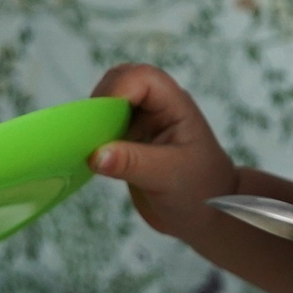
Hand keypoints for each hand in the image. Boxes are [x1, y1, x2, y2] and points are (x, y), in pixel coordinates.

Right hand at [87, 63, 236, 241]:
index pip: (144, 78)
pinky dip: (93, 135)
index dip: (118, 89)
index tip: (99, 118)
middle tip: (89, 132)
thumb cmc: (201, 190)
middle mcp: (158, 107)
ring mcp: (143, 122)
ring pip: (110, 101)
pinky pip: (105, 125)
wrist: (205, 214)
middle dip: (102, 100)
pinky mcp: (129, 140)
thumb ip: (132, 163)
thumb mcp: (168, 177)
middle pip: (122, 80)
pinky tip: (89, 155)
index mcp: (175, 106)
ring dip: (95, 118)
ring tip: (87, 144)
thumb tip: (95, 154)